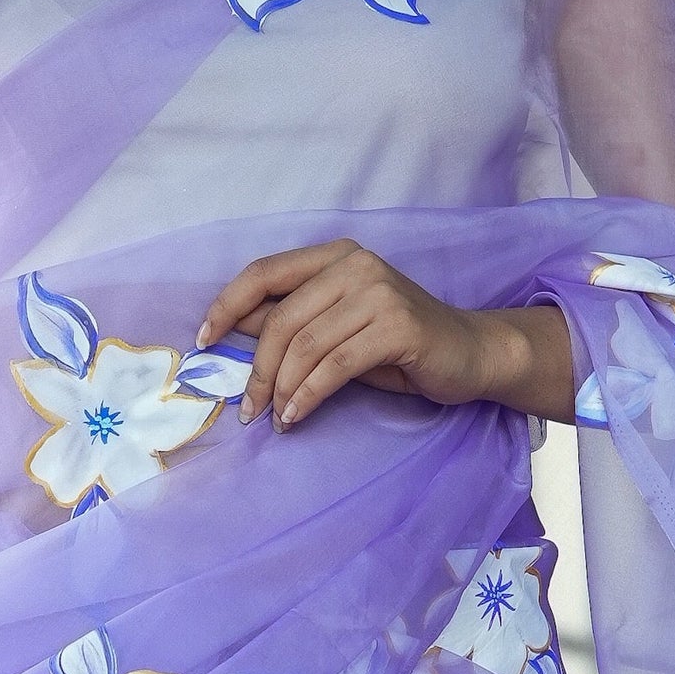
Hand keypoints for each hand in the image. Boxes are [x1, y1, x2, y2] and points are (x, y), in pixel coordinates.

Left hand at [197, 243, 576, 432]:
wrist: (470, 354)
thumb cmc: (398, 345)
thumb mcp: (337, 327)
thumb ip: (292, 321)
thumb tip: (230, 330)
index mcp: (335, 256)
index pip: (264, 272)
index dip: (227, 305)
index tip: (204, 340)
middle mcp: (355, 264)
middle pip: (282, 318)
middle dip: (257, 369)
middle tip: (248, 408)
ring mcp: (378, 292)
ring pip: (306, 346)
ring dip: (282, 390)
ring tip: (276, 418)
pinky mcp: (397, 326)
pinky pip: (335, 367)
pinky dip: (308, 396)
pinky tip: (298, 417)